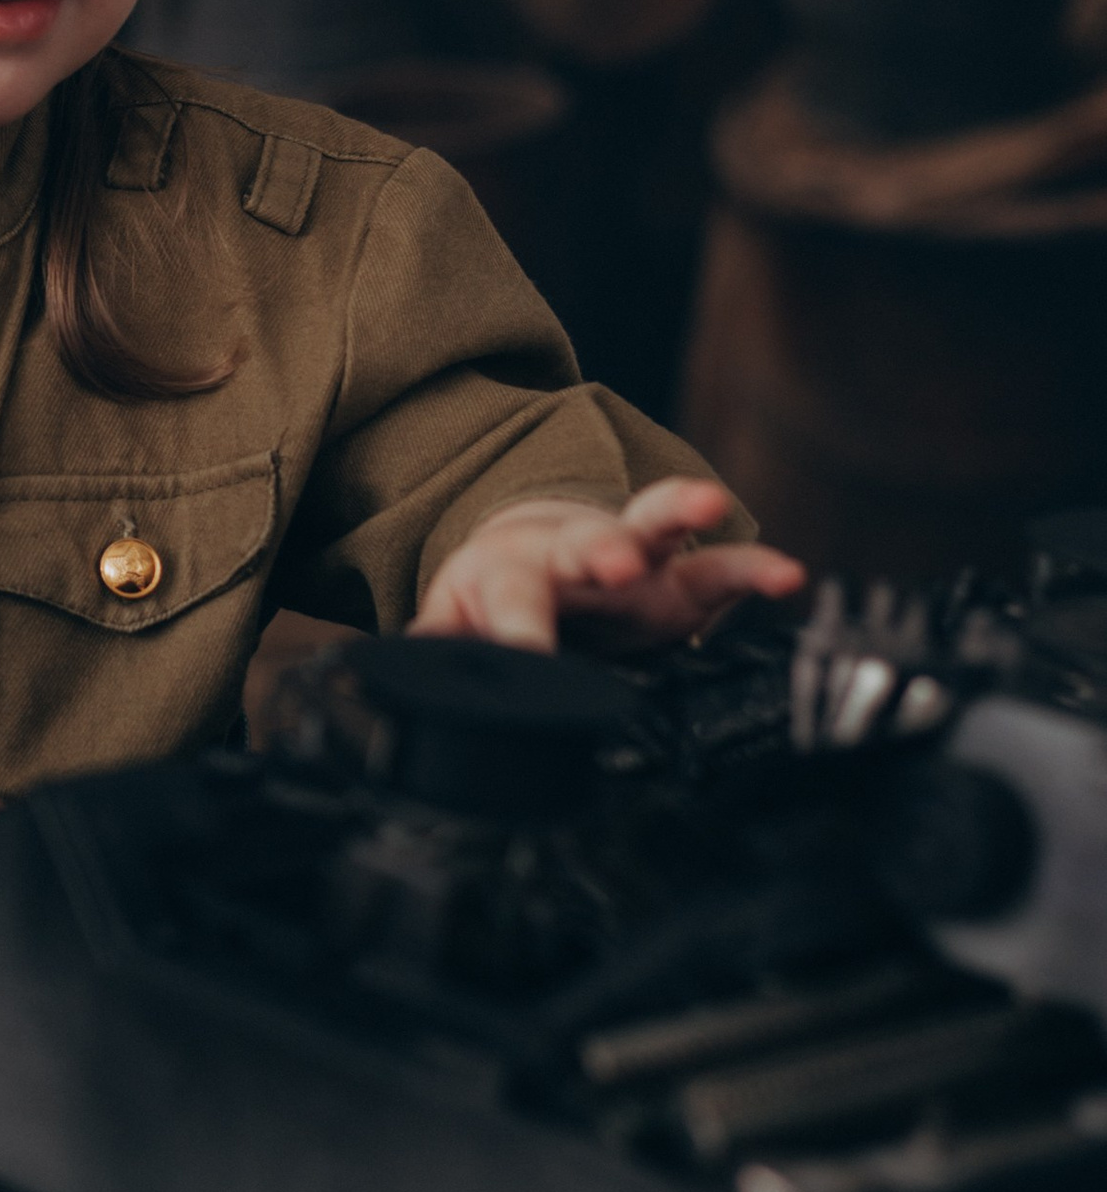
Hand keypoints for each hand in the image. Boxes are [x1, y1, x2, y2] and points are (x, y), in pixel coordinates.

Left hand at [412, 476, 805, 653]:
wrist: (531, 551)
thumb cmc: (494, 595)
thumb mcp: (452, 622)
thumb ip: (437, 649)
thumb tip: (404, 685)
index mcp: (505, 570)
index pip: (508, 596)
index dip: (514, 628)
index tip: (523, 658)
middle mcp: (569, 553)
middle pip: (581, 543)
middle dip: (599, 550)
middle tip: (615, 565)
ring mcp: (629, 555)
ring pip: (652, 525)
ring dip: (677, 514)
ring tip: (709, 506)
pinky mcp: (677, 575)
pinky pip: (719, 564)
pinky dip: (753, 566)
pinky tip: (787, 576)